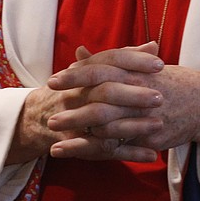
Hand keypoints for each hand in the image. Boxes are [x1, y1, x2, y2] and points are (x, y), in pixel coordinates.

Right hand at [8, 42, 164, 163]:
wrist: (40, 116)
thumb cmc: (77, 88)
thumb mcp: (95, 69)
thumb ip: (125, 58)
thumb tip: (153, 46)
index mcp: (84, 71)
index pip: (109, 60)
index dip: (134, 61)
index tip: (159, 64)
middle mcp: (77, 93)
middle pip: (106, 92)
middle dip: (134, 95)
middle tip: (160, 97)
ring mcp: (75, 120)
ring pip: (105, 124)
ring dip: (134, 126)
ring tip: (159, 125)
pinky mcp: (79, 144)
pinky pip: (105, 150)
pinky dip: (129, 154)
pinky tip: (152, 154)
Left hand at [46, 44, 199, 162]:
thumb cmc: (169, 81)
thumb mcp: (141, 66)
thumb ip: (108, 60)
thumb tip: (79, 52)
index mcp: (135, 71)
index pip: (101, 70)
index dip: (76, 76)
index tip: (53, 81)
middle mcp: (138, 92)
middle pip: (100, 100)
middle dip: (73, 109)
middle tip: (49, 115)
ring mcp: (144, 116)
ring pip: (107, 126)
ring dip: (79, 133)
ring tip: (55, 140)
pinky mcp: (149, 136)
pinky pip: (119, 145)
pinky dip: (96, 149)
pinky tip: (76, 152)